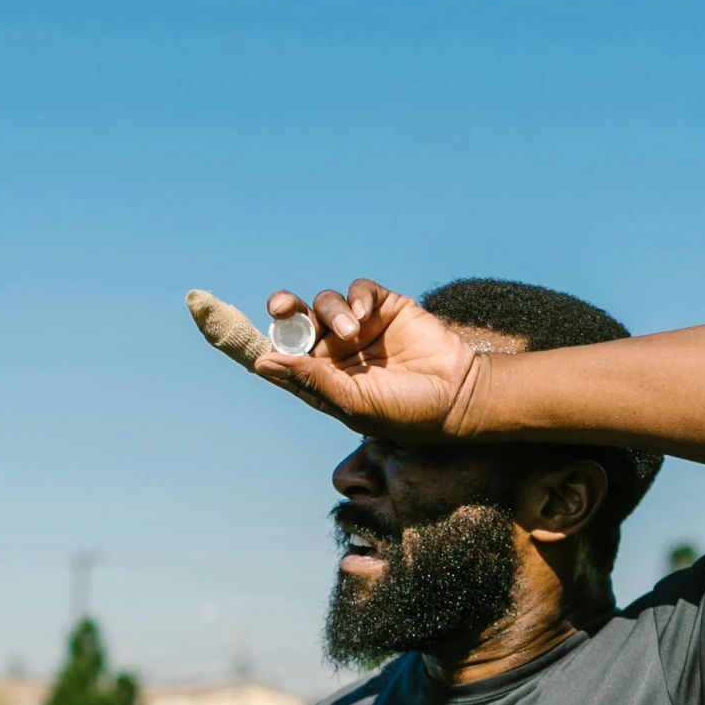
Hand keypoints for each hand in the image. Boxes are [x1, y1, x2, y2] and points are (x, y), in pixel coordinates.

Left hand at [256, 278, 477, 438]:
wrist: (457, 396)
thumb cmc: (404, 412)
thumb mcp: (353, 403)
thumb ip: (311, 380)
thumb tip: (263, 362)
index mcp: (321, 377)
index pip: (283, 355)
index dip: (266, 341)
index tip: (247, 336)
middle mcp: (335, 350)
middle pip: (297, 321)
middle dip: (286, 310)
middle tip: (282, 307)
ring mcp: (359, 327)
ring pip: (326, 303)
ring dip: (332, 313)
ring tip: (354, 330)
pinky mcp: (384, 308)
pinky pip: (359, 291)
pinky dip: (357, 297)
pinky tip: (365, 314)